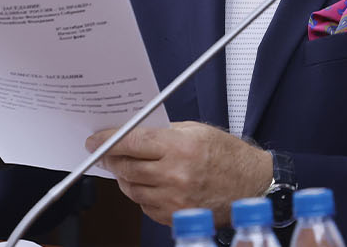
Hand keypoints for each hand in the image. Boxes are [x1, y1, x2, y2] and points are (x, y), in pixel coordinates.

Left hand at [86, 122, 272, 226]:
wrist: (252, 185)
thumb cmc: (228, 155)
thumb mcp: (196, 130)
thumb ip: (162, 133)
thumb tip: (131, 135)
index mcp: (180, 147)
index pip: (131, 142)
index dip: (107, 140)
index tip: (94, 140)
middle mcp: (175, 175)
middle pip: (126, 167)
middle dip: (111, 159)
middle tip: (106, 153)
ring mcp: (175, 199)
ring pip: (131, 188)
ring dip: (124, 177)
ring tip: (128, 168)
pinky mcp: (175, 216)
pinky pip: (144, 206)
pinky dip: (140, 194)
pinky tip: (148, 184)